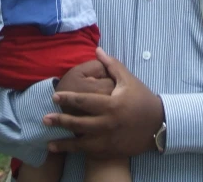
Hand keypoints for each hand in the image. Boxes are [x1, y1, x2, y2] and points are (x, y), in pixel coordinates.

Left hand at [43, 48, 163, 157]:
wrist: (157, 124)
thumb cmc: (142, 98)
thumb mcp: (128, 80)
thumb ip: (111, 65)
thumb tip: (97, 50)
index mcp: (111, 105)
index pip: (84, 101)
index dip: (68, 98)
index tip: (54, 97)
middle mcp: (108, 124)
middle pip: (79, 123)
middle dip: (60, 121)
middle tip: (45, 118)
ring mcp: (109, 140)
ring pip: (82, 143)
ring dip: (64, 143)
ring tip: (49, 142)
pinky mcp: (111, 151)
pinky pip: (90, 152)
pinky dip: (77, 151)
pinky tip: (66, 150)